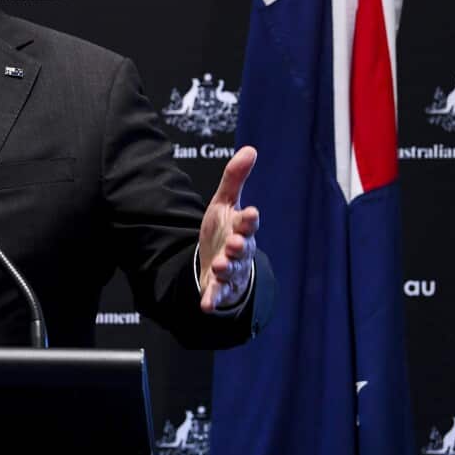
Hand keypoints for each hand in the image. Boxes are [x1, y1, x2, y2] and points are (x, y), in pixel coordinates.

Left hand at [198, 146, 259, 312]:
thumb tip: (249, 149)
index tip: (250, 212)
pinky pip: (217, 294)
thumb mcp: (224, 203)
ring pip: (232, 270)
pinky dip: (212, 299)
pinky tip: (205, 305)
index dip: (249, 219)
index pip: (248, 222)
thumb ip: (234, 179)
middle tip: (235, 242)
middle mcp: (239, 250)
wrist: (218, 262)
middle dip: (240, 245)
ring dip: (226, 268)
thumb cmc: (224, 230)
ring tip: (219, 265)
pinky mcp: (218, 287)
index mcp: (241, 228)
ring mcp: (230, 270)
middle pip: (243, 247)